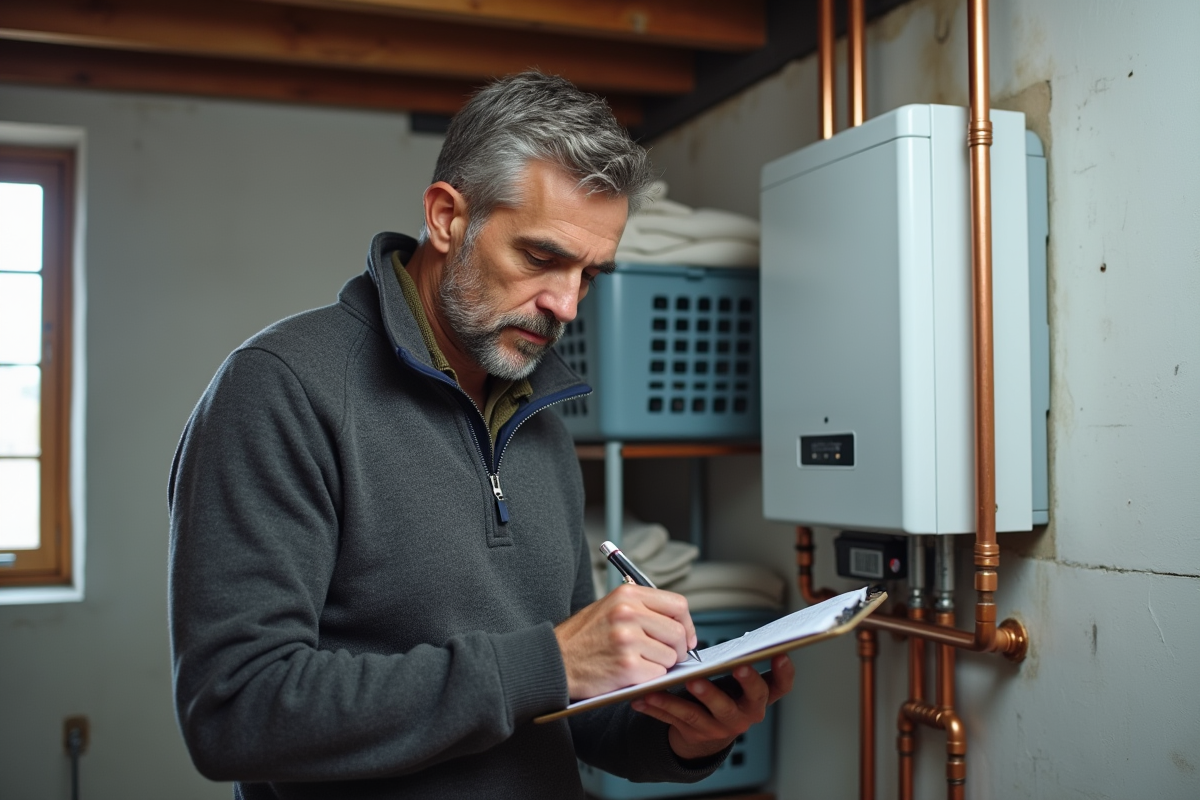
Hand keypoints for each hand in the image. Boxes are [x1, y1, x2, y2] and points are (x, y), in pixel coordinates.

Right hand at [554, 584, 697, 698]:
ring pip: (670, 656)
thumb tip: (677, 623)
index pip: (678, 605)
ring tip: (640, 663)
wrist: (553, 661)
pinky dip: (649, 678)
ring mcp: (627, 640)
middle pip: (678, 632)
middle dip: (679, 649)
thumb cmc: (582, 638)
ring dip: (661, 665)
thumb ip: (642, 609)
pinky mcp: (626, 666)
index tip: (685, 637)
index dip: (687, 624)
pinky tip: (631, 674)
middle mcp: (628, 613)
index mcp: (627, 594)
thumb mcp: (609, 608)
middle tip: (668, 657)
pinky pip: (657, 674)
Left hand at [630, 654, 794, 760]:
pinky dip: (656, 708)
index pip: (780, 687)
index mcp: (758, 698)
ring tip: (666, 686)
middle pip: (744, 702)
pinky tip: (642, 698)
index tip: (780, 654)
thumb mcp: (737, 680)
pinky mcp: (695, 734)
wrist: (706, 734)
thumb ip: (737, 660)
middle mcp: (744, 715)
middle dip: (737, 685)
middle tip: (734, 667)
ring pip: (700, 713)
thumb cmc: (724, 694)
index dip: (784, 672)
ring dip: (680, 700)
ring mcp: (719, 727)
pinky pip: (673, 720)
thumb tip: (737, 635)